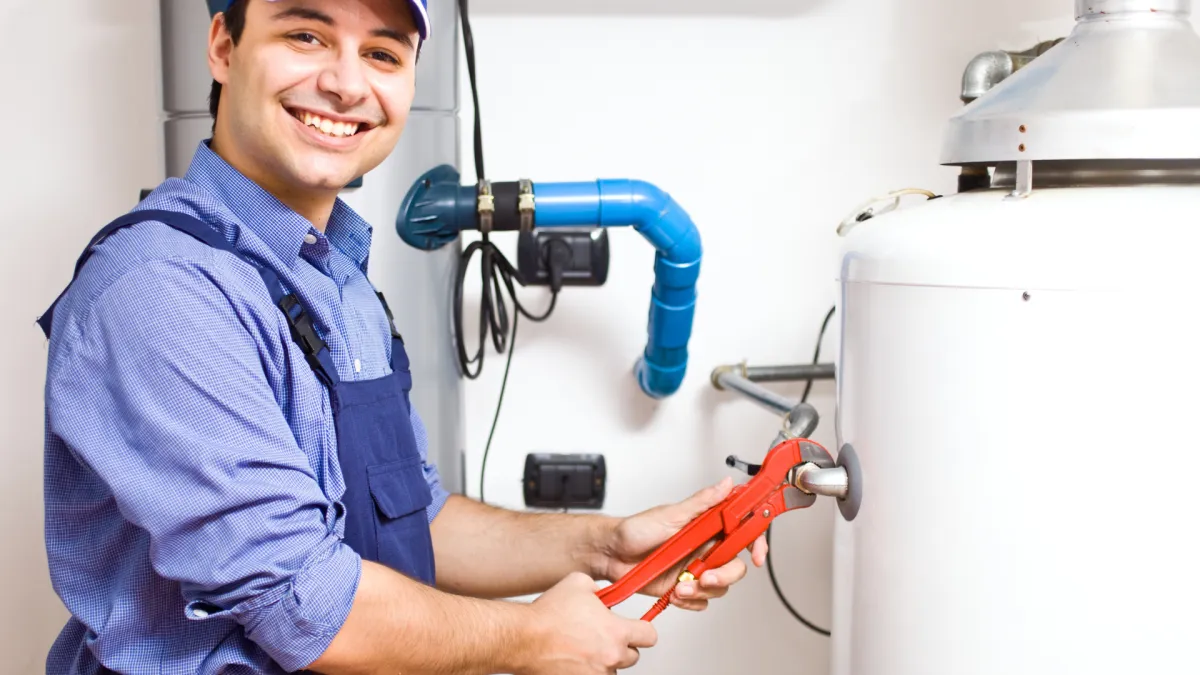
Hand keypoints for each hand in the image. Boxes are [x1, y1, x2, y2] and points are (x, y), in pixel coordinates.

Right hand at [523, 572, 657, 673]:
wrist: (522, 638)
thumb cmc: (547, 615)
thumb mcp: (578, 583)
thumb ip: (599, 588)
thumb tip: (602, 593)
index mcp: (616, 632)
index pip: (649, 636)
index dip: (643, 630)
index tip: (636, 628)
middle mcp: (610, 657)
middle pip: (632, 657)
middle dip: (620, 646)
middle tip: (602, 636)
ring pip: (612, 670)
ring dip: (603, 661)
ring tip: (583, 648)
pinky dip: (586, 671)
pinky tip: (574, 659)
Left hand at [603, 477, 767, 611]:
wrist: (610, 554)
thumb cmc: (635, 530)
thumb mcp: (670, 514)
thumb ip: (702, 502)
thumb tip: (727, 484)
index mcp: (706, 526)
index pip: (742, 532)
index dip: (756, 542)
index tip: (756, 554)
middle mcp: (704, 548)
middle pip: (735, 565)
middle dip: (724, 575)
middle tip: (706, 577)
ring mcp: (694, 569)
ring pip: (719, 586)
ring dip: (702, 590)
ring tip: (680, 586)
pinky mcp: (683, 587)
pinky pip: (701, 601)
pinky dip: (690, 601)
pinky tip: (674, 594)